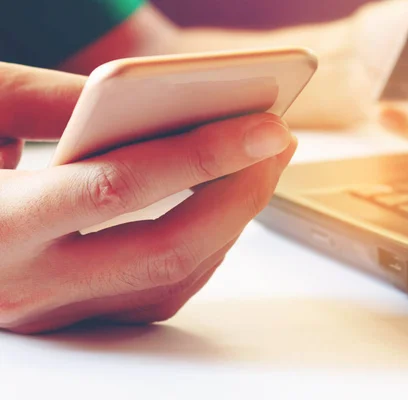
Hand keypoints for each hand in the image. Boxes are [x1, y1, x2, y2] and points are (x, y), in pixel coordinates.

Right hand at [0, 63, 295, 333]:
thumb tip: (146, 100)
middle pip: (167, 250)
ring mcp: (60, 310)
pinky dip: (207, 245)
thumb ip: (52, 99)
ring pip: (174, 278)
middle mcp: (30, 282)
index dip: (200, 154)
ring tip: (261, 163)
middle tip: (278, 141)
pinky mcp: (81, 316)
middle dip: (239, 193)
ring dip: (232, 219)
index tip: (264, 123)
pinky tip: (224, 202)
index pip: (118, 189)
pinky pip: (163, 291)